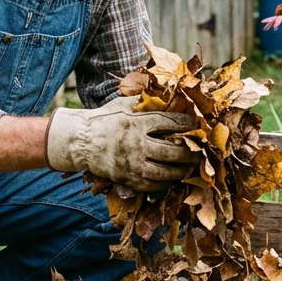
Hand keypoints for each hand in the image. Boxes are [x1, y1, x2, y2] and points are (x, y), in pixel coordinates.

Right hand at [46, 96, 196, 190]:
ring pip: (166, 172)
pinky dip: (167, 183)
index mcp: (137, 123)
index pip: (170, 123)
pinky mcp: (128, 178)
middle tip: (201, 151)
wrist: (81, 141)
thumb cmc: (105, 119)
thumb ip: (144, 101)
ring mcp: (133, 164)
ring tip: (192, 167)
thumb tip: (167, 94)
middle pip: (173, 151)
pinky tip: (174, 178)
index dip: (187, 124)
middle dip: (191, 152)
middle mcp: (137, 144)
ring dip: (183, 170)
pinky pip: (153, 186)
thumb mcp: (122, 104)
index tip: (198, 124)